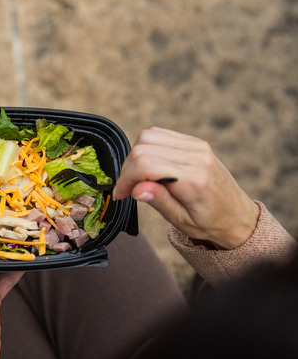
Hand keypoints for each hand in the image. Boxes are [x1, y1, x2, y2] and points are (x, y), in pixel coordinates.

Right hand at [112, 127, 259, 248]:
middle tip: (128, 188)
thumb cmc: (210, 223)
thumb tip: (136, 188)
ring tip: (139, 178)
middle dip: (128, 168)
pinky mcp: (195, 142)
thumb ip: (158, 200)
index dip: (126, 178)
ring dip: (136, 156)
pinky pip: (160, 135)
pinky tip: (151, 167)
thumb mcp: (181, 220)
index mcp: (193, 179)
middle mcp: (196, 156)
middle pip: (143, 147)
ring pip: (149, 136)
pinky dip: (148, 148)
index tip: (121, 194)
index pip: (146, 164)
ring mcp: (196, 146)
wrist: (237, 216)